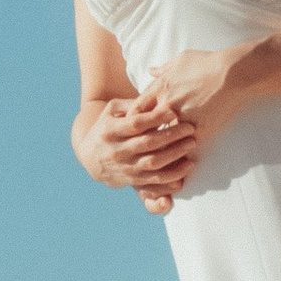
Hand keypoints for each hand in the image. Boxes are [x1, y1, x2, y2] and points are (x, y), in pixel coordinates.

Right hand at [86, 91, 205, 214]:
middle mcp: (117, 150)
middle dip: (172, 135)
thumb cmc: (107, 127)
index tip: (174, 112)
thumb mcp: (111, 111)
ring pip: (153, 163)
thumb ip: (131, 104)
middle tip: (190, 128)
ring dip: (175, 155)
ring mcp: (124, 167)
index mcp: (111, 130)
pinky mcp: (131, 180)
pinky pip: (154, 181)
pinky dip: (171, 176)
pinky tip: (186, 168)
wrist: (89, 157)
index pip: (136, 124)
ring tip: (191, 145)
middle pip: (148, 143)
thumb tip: (155, 99)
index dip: (156, 118)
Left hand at [145, 48, 256, 151]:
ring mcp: (182, 119)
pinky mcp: (198, 131)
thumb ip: (163, 69)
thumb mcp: (181, 60)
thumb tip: (150, 71)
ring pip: (162, 141)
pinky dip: (181, 155)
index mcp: (160, 87)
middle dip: (141, 137)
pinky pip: (184, 148)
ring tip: (156, 159)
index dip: (133, 120)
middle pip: (145, 128)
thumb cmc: (209, 63)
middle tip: (139, 146)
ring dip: (160, 148)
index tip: (134, 126)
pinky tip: (179, 162)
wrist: (234, 73)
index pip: (136, 109)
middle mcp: (167, 105)